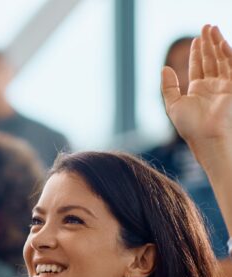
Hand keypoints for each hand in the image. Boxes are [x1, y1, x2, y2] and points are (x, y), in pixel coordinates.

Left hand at [162, 25, 231, 157]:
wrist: (205, 136)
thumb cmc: (188, 126)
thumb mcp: (172, 105)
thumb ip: (168, 87)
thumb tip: (164, 68)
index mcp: (197, 90)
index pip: (198, 67)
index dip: (197, 53)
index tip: (195, 39)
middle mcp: (211, 86)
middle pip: (210, 59)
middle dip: (208, 43)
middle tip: (205, 26)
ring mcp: (223, 86)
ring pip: (220, 59)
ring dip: (216, 43)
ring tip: (211, 28)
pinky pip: (230, 65)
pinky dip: (226, 53)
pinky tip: (220, 42)